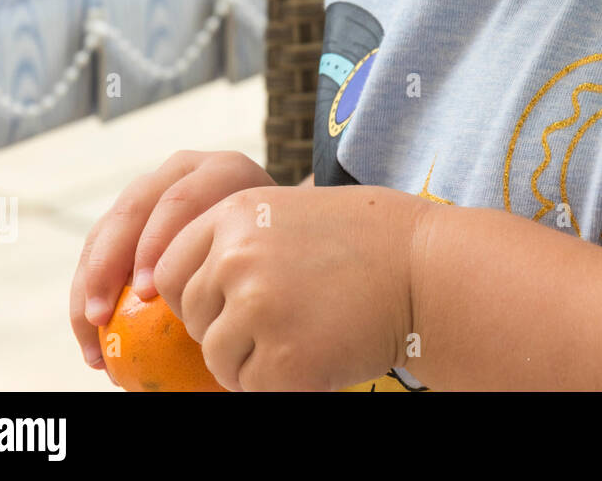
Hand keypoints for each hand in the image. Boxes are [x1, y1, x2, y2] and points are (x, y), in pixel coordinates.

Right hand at [69, 150, 276, 380]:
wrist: (272, 229)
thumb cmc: (282, 252)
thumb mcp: (276, 250)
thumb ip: (254, 272)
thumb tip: (231, 334)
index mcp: (223, 171)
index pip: (181, 200)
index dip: (157, 244)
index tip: (147, 295)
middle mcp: (183, 172)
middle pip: (133, 209)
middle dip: (110, 264)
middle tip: (105, 316)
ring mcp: (150, 190)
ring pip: (105, 230)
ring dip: (89, 285)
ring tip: (93, 333)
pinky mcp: (126, 217)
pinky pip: (96, 253)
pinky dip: (87, 297)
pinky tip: (93, 344)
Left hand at [153, 183, 428, 391]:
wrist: (431, 270)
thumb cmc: (373, 243)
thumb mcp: (293, 214)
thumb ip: (238, 240)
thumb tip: (177, 286)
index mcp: (236, 214)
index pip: (170, 272)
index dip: (201, 296)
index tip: (237, 303)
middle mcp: (237, 256)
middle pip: (194, 317)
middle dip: (231, 328)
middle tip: (290, 317)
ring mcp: (258, 307)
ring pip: (219, 358)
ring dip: (255, 359)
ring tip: (310, 333)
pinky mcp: (283, 358)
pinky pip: (252, 387)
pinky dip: (282, 382)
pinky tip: (321, 353)